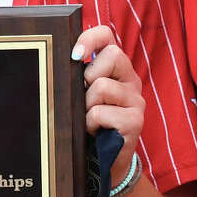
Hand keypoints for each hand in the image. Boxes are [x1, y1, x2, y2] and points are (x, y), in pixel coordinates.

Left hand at [75, 24, 144, 182]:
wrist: (106, 161)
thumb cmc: (91, 124)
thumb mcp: (84, 96)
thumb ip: (78, 75)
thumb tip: (59, 60)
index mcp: (117, 69)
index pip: (107, 35)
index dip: (90, 39)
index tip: (75, 56)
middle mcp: (131, 80)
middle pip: (113, 55)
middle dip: (90, 76)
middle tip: (86, 98)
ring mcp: (136, 100)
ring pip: (102, 86)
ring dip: (87, 105)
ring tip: (90, 119)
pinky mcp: (135, 121)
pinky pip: (101, 112)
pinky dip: (91, 124)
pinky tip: (95, 132)